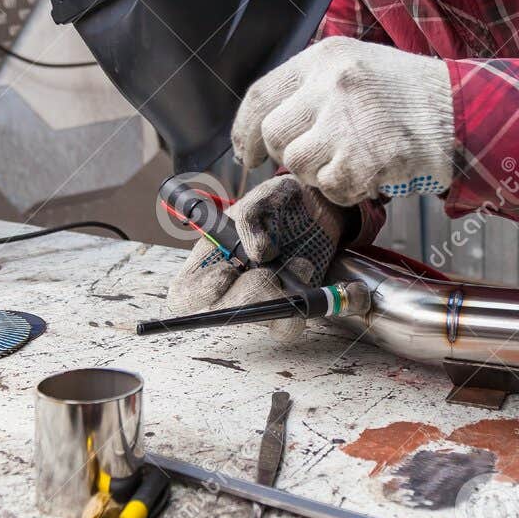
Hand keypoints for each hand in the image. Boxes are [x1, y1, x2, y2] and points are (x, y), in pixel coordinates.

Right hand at [166, 176, 350, 339]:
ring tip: (303, 264)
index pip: (185, 294)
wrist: (320, 209)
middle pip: (226, 314)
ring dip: (289, 301)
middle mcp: (232, 288)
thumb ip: (252, 214)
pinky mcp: (294, 308)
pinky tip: (334, 285)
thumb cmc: (282, 202)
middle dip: (254, 294)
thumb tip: (256, 250)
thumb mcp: (266, 195)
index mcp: (209, 261)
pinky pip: (302, 321)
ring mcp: (264, 301)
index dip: (200, 292)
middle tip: (272, 271)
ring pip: (268, 322)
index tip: (227, 273)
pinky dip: (324, 304)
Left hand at [231, 38, 453, 205]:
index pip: (261, 95)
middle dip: (289, 154)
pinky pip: (331, 188)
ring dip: (320, 173)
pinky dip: (347, 189)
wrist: (461, 113)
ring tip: (352, 158)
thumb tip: (265, 127)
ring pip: (299, 165)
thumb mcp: (357, 66)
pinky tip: (370, 172)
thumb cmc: (408, 95)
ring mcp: (347, 122)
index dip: (244, 129)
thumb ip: (313, 88)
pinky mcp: (363, 157)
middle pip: (274, 135)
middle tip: (317, 156)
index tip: (245, 152)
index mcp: (325, 58)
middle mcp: (331, 85)